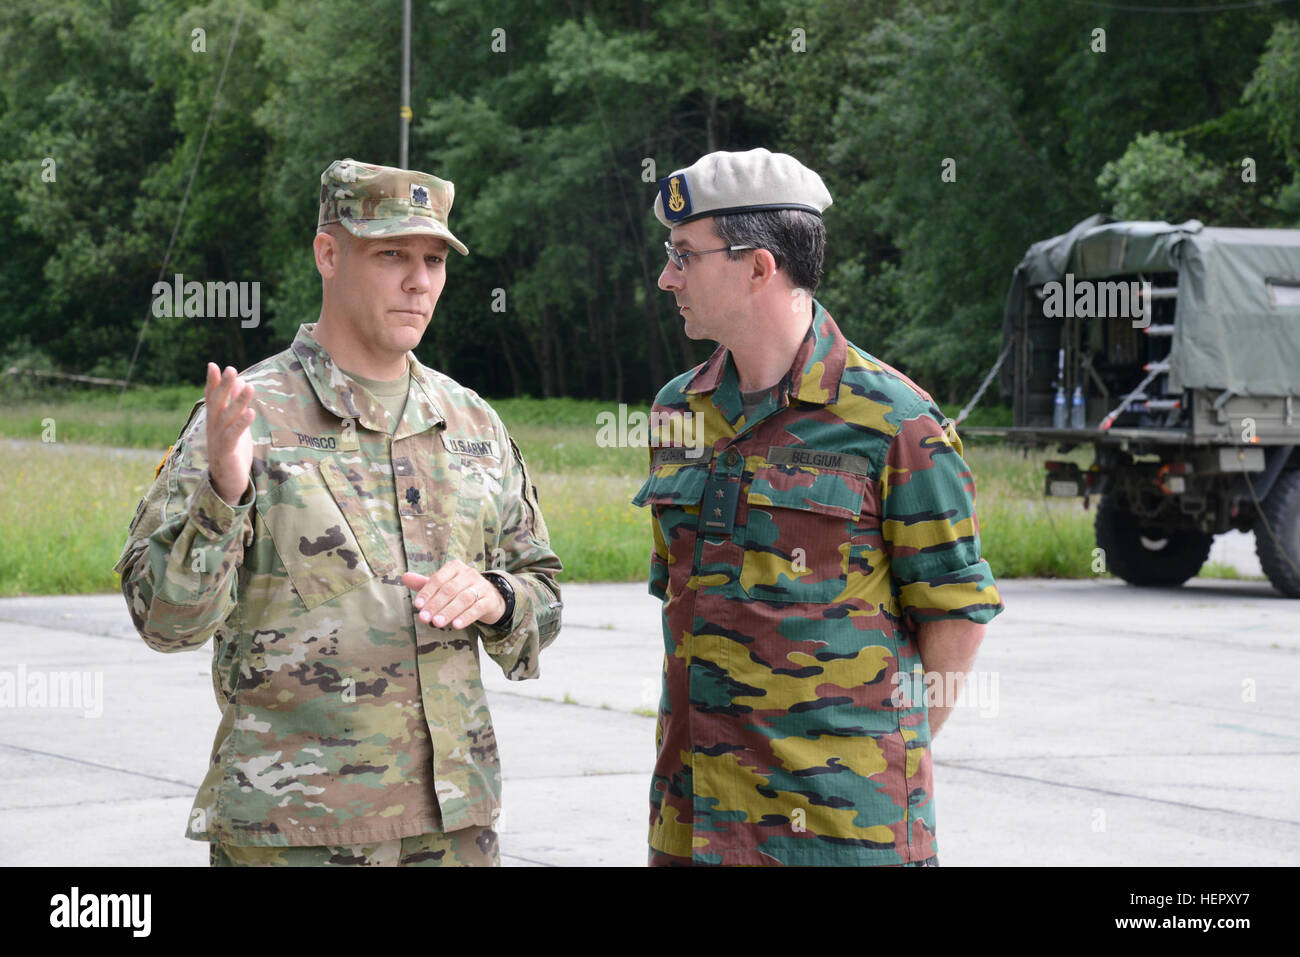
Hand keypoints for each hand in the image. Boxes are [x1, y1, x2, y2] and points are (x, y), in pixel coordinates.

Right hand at [205, 362, 254, 505]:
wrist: (226, 481)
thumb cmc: (231, 450)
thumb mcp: (234, 425)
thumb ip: (236, 405)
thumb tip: (242, 382)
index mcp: (214, 420)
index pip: (211, 397)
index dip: (212, 382)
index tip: (213, 365)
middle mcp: (213, 427)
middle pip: (217, 403)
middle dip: (224, 386)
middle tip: (231, 369)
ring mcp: (218, 439)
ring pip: (228, 417)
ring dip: (239, 401)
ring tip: (249, 386)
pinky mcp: (227, 452)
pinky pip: (233, 435)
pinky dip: (242, 424)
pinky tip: (250, 413)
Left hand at [402, 561, 506, 629]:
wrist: (489, 598)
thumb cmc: (461, 590)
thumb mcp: (443, 585)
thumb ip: (424, 583)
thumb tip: (404, 577)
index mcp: (455, 567)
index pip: (438, 579)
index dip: (427, 592)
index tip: (418, 606)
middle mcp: (469, 574)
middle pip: (450, 589)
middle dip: (435, 605)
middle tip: (424, 618)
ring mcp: (481, 586)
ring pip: (464, 599)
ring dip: (449, 611)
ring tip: (437, 623)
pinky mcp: (489, 600)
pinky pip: (477, 608)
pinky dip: (466, 617)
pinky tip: (456, 625)